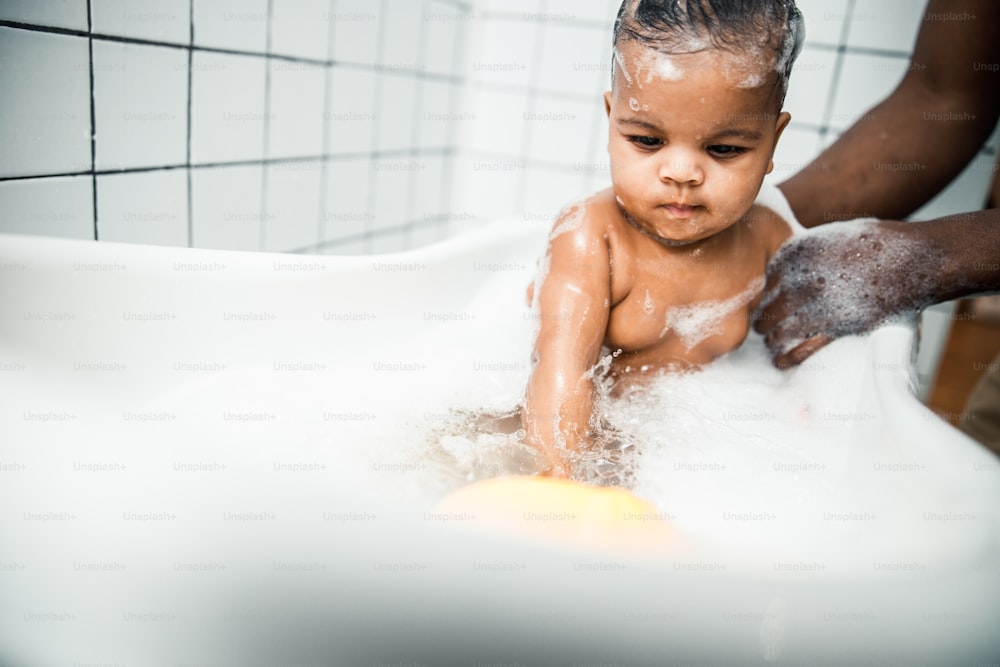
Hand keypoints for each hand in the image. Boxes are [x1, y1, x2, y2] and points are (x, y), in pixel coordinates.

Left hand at [754, 219, 941, 367]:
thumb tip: (786, 270)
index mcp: (797, 252)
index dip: (764, 295)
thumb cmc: (877, 244)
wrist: (913, 259)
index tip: (765, 302)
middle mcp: (800, 277)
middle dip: (765, 319)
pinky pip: (801, 347)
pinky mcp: (835, 326)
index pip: (766, 280)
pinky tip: (781, 361)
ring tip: (771, 345)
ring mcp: (816, 303)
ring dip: (772, 340)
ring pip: (778, 329)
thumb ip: (806, 253)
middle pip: (768, 306)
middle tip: (763, 327)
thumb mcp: (831, 237)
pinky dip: (788, 357)